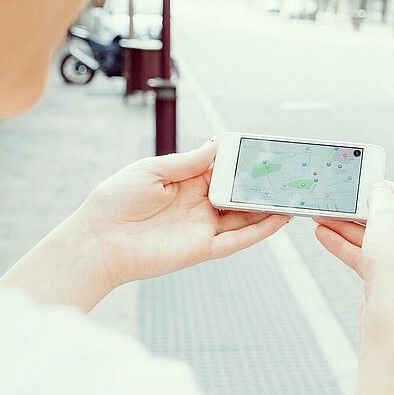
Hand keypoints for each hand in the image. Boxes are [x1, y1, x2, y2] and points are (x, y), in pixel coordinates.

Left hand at [79, 139, 290, 285]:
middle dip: (264, 184)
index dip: (244, 162)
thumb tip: (217, 145)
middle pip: (240, 193)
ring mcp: (203, 227)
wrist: (98, 240)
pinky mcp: (202, 249)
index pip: (224, 170)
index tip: (267, 151)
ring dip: (269, 207)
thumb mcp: (152, 170)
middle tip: (291, 172)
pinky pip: (238, 240)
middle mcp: (199, 205)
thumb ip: (188, 161)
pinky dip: (260, 231)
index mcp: (186, 182)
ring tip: (295, 195)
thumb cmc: (116, 201)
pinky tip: (280, 219)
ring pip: (245, 217)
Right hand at [313, 181, 393, 312]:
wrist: (393, 314)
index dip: (380, 186)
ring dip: (344, 226)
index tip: (359, 183)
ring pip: (370, 236)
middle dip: (355, 210)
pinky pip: (364, 255)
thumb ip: (380, 197)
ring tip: (319, 218)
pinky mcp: (387, 277)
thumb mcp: (385, 217)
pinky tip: (322, 235)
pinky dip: (344, 245)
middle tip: (334, 202)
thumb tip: (378, 189)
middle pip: (384, 216)